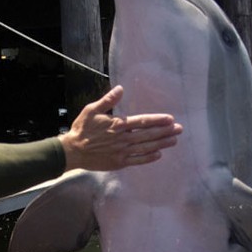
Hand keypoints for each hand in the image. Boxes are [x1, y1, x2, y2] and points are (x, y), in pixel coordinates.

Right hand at [58, 85, 181, 170]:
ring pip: (145, 148)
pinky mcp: (118, 163)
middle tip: (179, 129)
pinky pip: (137, 160)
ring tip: (174, 141)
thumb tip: (120, 89)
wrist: (72, 151)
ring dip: (161, 144)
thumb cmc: (81, 129)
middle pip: (148, 135)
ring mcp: (121, 152)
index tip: (170, 119)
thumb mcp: (91, 110)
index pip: (142, 122)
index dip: (157, 120)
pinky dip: (148, 158)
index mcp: (117, 125)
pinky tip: (158, 154)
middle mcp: (122, 139)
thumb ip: (108, 101)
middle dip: (165, 132)